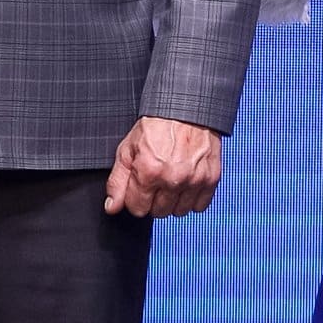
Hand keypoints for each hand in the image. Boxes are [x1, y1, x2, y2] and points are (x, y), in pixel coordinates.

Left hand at [102, 116, 220, 218]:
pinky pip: (199, 206)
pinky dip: (192, 199)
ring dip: (173, 201)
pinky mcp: (211, 179)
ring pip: (178, 212)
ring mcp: (194, 180)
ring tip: (171, 181)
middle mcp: (172, 179)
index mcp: (149, 171)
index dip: (135, 198)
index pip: (137, 209)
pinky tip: (185, 184)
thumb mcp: (127, 150)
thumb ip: (117, 181)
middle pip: (158, 213)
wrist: (186, 109)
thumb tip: (112, 207)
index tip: (139, 187)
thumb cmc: (156, 126)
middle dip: (154, 200)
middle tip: (155, 180)